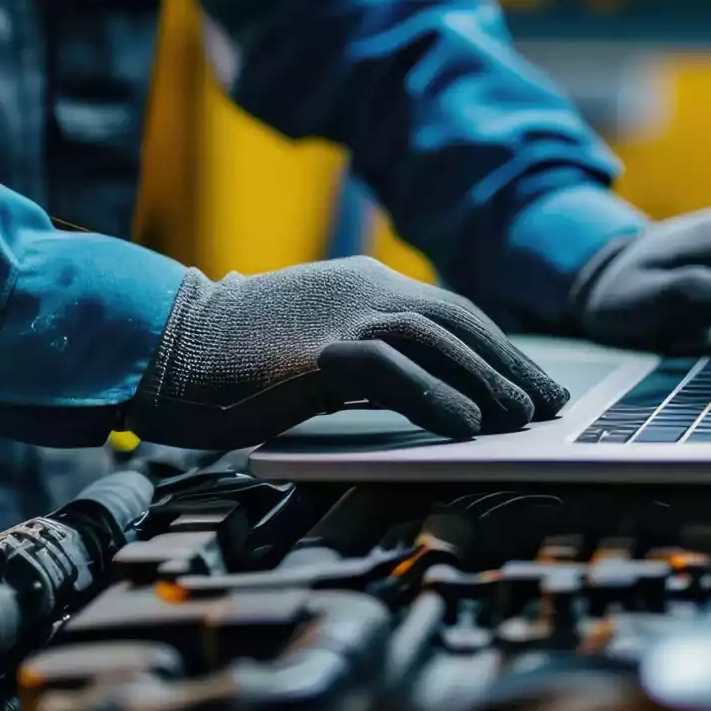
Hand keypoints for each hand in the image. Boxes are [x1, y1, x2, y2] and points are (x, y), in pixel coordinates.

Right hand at [125, 257, 568, 447]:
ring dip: (485, 382)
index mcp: (364, 284)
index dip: (499, 348)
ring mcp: (340, 315)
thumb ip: (367, 358)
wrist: (161, 343)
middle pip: (457, 323)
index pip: (452, 312)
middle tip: (549, 404)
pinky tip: (465, 426)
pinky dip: (435, 397)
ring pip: (436, 341)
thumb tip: (429, 391)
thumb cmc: (233, 360)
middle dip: (509, 365)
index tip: (536, 382)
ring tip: (520, 419)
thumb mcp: (314, 348)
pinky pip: (391, 371)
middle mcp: (363, 290)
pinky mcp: (316, 350)